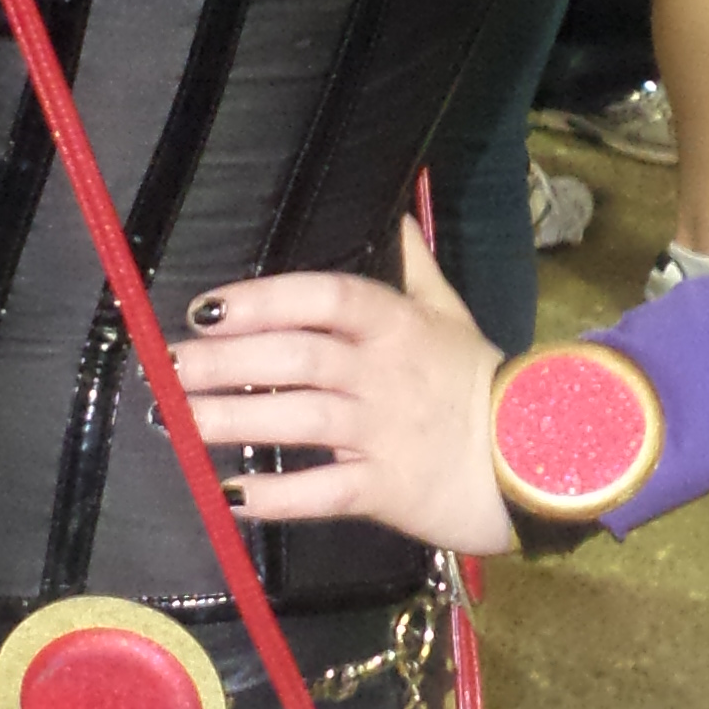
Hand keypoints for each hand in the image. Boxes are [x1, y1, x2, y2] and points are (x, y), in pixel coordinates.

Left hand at [165, 215, 514, 558]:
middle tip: (169, 367)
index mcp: (397, 324)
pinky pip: (323, 491)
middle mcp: (384, 372)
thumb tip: (393, 212)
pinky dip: (275, 496)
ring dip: (232, 419)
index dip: (262, 298)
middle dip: (226, 360)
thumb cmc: (480, 382)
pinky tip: (229, 494)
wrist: (539, 458)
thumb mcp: (451, 312)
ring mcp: (385, 430)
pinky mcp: (388, 489)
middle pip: (296, 356)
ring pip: (299, 418)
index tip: (207, 308)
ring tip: (178, 420)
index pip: (323, 297)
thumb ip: (414, 266)